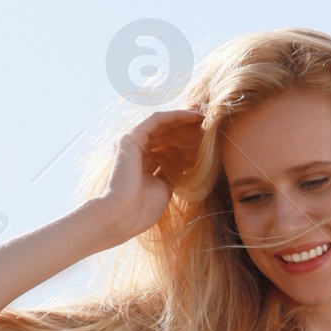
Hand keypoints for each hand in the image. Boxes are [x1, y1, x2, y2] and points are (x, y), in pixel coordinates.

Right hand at [98, 107, 204, 240]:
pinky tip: (192, 116)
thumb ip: (173, 174)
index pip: (166, 147)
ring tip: (203, 115)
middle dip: (185, 127)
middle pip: (164, 134)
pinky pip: (157, 120)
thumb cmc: (142, 210)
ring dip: (183, 118)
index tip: (205, 139)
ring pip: (161, 124)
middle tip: (206, 120)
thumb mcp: (164, 189)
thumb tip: (187, 165)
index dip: (185, 142)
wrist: (123, 215)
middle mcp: (136, 151)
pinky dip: (175, 116)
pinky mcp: (132, 137)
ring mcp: (132, 142)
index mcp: (142, 164)